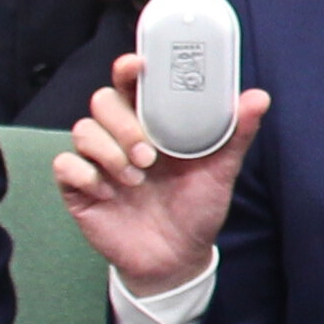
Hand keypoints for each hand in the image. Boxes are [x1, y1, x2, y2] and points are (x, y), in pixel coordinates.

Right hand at [55, 52, 265, 294]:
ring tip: (137, 179)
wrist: (176, 257)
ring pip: (83, 129)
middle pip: (103, 101)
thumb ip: (236, 133)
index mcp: (153, 123)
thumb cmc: (196, 208)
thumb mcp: (221, 170)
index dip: (128, 69)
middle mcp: (122, 136)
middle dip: (124, 124)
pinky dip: (86, 175)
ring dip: (109, 152)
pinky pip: (65, 165)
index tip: (137, 66)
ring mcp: (99, 161)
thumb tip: (258, 98)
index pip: (132, 84)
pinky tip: (109, 193)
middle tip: (148, 154)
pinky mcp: (80, 188)